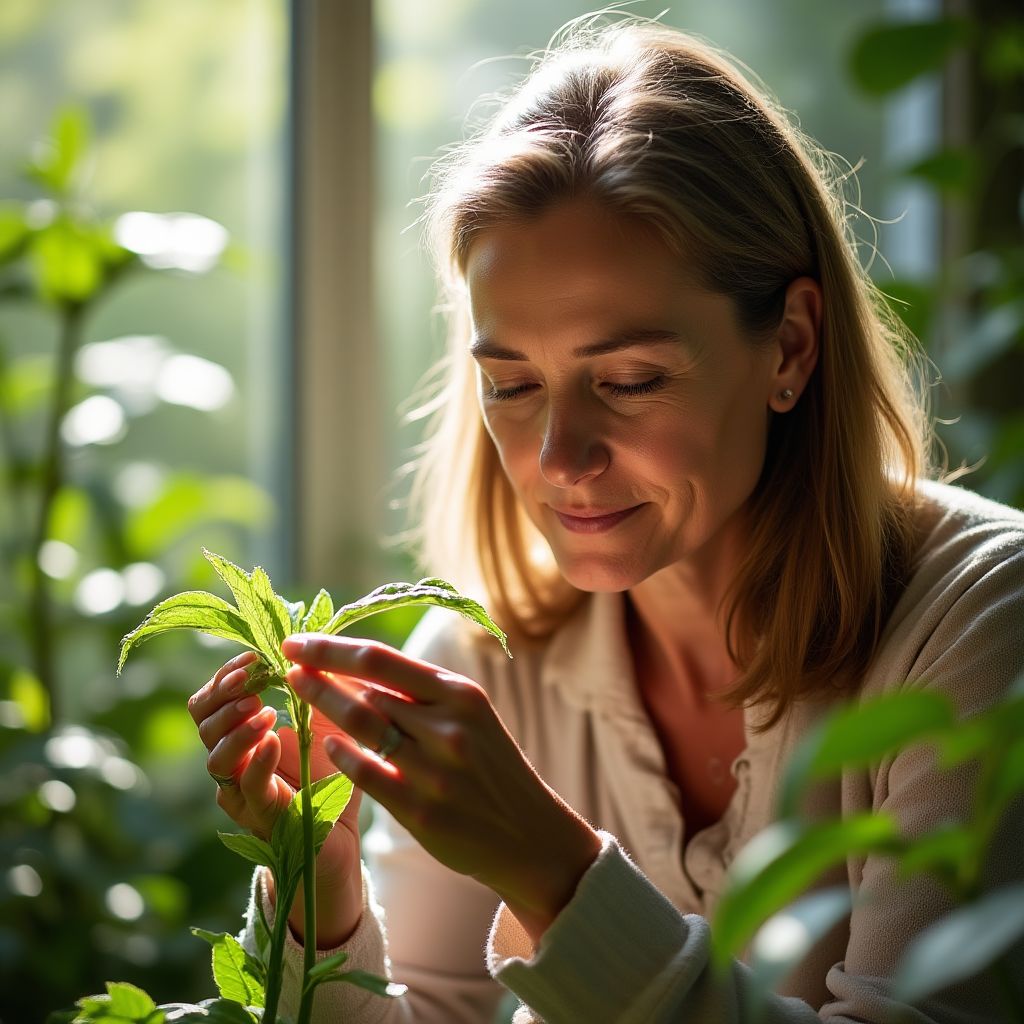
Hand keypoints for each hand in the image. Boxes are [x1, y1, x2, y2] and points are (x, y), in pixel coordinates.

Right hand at [187, 650, 363, 945]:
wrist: (348, 827)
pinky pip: (246, 789)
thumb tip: (307, 639)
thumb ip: (316, 680)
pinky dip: (256, 762)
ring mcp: (242, 791)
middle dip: (223, 696)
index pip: (210, 698)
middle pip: (202, 723)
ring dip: (236, 729)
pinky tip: (272, 741)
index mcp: (240, 731)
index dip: (226, 675)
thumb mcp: (328, 713)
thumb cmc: (333, 767)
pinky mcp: (263, 816)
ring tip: (264, 710)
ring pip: (215, 759)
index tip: (255, 658)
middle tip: (253, 681)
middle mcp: (232, 761)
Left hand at [282, 633, 601, 942]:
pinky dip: (341, 756)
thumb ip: (421, 693)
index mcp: (460, 694)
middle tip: (286, 663)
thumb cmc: (491, 766)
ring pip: (362, 727)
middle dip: (318, 673)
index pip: (380, 660)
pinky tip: (324, 743)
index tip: (297, 641)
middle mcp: (448, 727)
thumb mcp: (470, 717)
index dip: (331, 648)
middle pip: (365, 690)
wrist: (530, 834)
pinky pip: (367, 774)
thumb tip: (356, 662)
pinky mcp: (422, 811)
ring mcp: (434, 770)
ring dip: (323, 704)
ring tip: (295, 692)